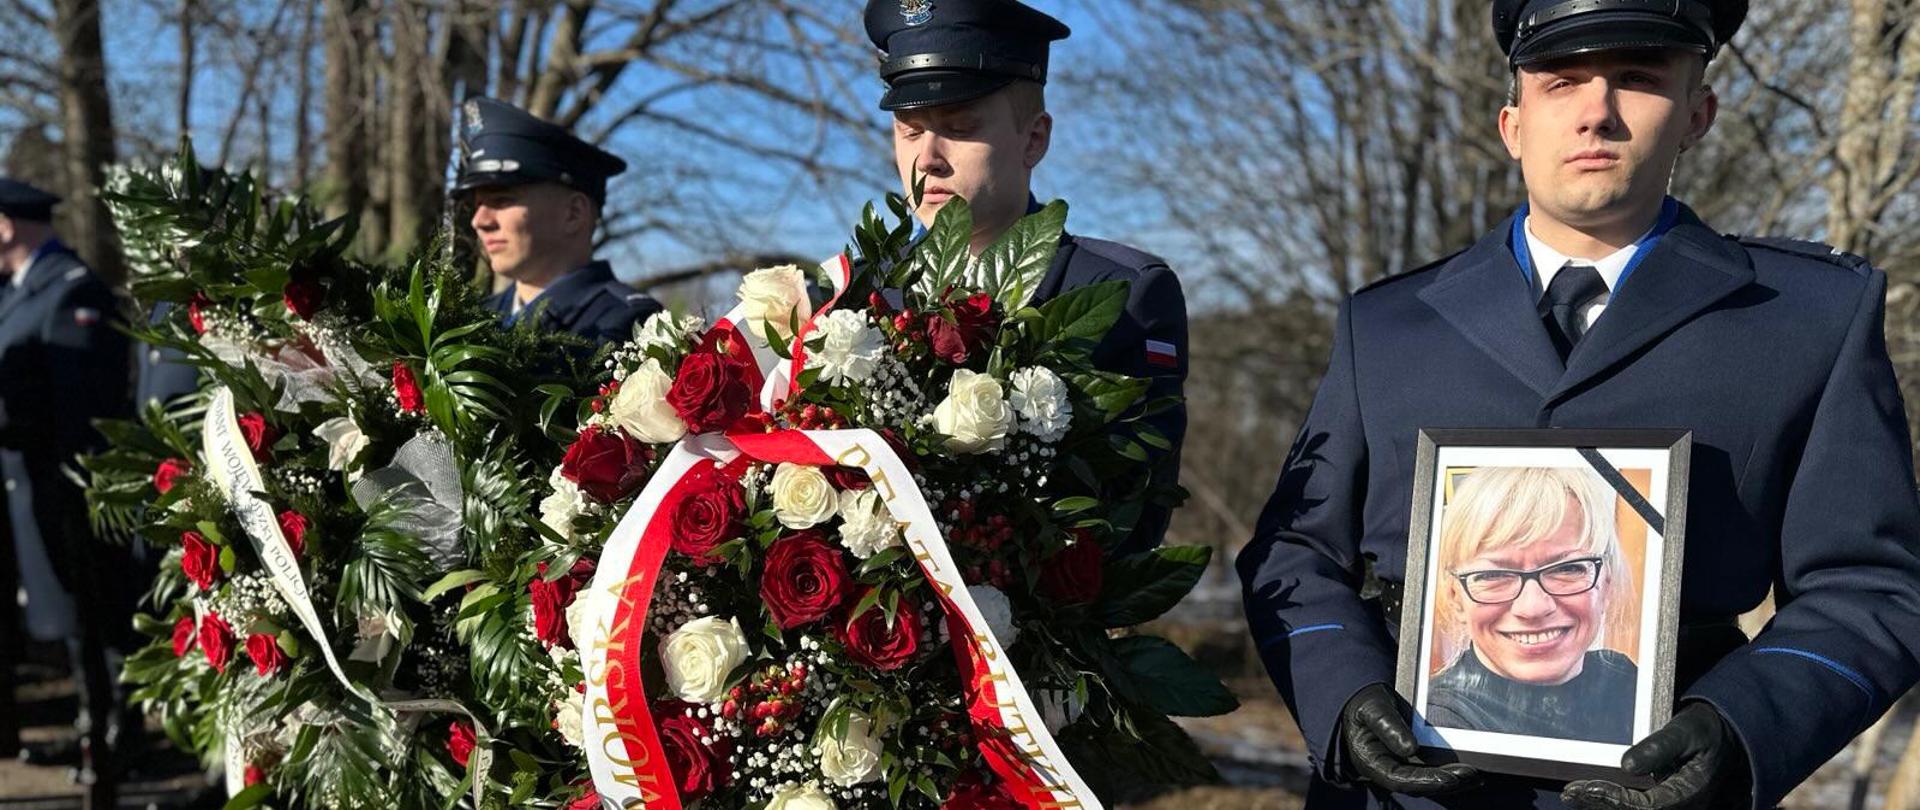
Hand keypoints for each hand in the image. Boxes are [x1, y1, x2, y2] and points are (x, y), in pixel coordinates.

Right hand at [1340, 683, 1479, 795]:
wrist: (1359, 703)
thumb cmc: (1363, 705)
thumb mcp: (1372, 709)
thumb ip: (1388, 727)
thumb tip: (1410, 748)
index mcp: (1371, 762)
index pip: (1400, 779)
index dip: (1426, 781)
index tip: (1449, 778)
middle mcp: (1386, 770)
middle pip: (1417, 785)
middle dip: (1445, 782)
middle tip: (1471, 776)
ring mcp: (1399, 768)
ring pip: (1426, 781)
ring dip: (1451, 781)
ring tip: (1475, 777)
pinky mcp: (1409, 763)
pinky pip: (1430, 772)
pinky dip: (1448, 773)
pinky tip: (1467, 772)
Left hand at [1563, 703, 1748, 809]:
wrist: (1731, 737)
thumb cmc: (1709, 730)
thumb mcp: (1687, 730)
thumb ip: (1659, 746)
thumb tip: (1626, 765)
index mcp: (1689, 792)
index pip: (1645, 806)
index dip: (1612, 799)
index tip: (1583, 786)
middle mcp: (1683, 805)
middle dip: (1601, 804)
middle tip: (1570, 793)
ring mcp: (1677, 805)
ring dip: (1605, 805)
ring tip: (1575, 794)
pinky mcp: (1670, 801)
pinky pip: (1642, 806)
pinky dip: (1617, 802)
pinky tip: (1595, 794)